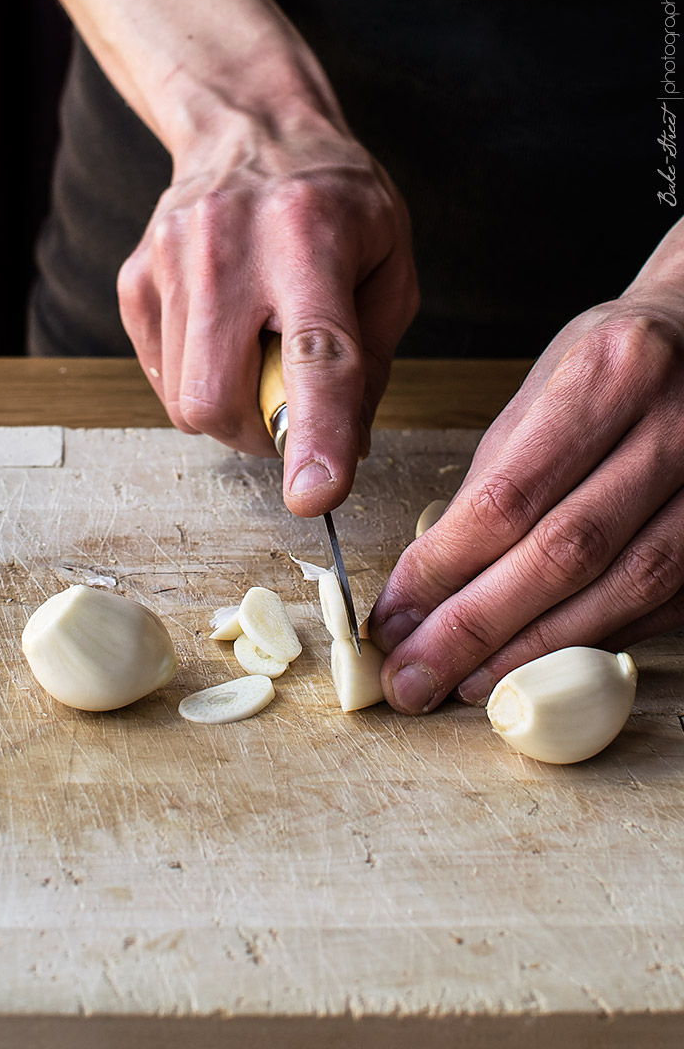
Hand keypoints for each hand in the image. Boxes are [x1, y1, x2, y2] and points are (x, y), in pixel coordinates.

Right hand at [118, 112, 417, 516]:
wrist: (248, 127)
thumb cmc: (334, 201)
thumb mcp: (389, 264)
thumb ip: (372, 359)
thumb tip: (343, 446)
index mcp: (310, 237)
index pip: (314, 353)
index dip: (315, 433)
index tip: (315, 495)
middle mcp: (227, 246)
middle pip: (218, 396)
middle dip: (256, 436)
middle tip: (287, 413)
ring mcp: (169, 260)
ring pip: (184, 400)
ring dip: (231, 410)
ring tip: (257, 355)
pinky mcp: (135, 279)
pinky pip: (160, 377)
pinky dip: (197, 381)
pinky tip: (223, 337)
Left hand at [369, 230, 683, 713]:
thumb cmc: (612, 363)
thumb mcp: (542, 387)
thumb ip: (496, 476)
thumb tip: (433, 578)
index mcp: (610, 374)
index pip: (510, 494)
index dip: (443, 567)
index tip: (393, 615)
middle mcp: (673, 429)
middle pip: (564, 552)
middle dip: (476, 628)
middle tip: (414, 676)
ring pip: (621, 590)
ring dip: (534, 650)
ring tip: (467, 684)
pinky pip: (660, 606)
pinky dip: (592, 640)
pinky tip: (540, 662)